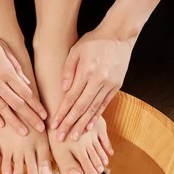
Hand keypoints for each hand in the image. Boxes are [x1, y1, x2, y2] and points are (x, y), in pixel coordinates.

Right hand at [0, 23, 47, 135]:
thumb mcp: (2, 46)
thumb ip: (15, 66)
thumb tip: (27, 84)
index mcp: (5, 70)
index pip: (25, 92)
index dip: (36, 105)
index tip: (44, 114)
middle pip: (17, 103)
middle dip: (30, 117)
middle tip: (40, 129)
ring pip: (1, 108)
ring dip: (14, 122)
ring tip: (23, 132)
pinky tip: (2, 124)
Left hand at [51, 27, 133, 141]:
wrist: (119, 34)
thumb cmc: (94, 41)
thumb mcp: (76, 51)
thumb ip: (68, 71)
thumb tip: (63, 91)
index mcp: (87, 72)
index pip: (71, 98)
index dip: (62, 113)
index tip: (54, 125)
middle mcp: (99, 80)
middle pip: (81, 108)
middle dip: (70, 124)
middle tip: (61, 138)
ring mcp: (109, 84)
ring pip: (94, 109)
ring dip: (83, 125)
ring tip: (74, 137)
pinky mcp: (116, 86)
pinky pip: (104, 105)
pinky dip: (96, 117)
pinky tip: (89, 127)